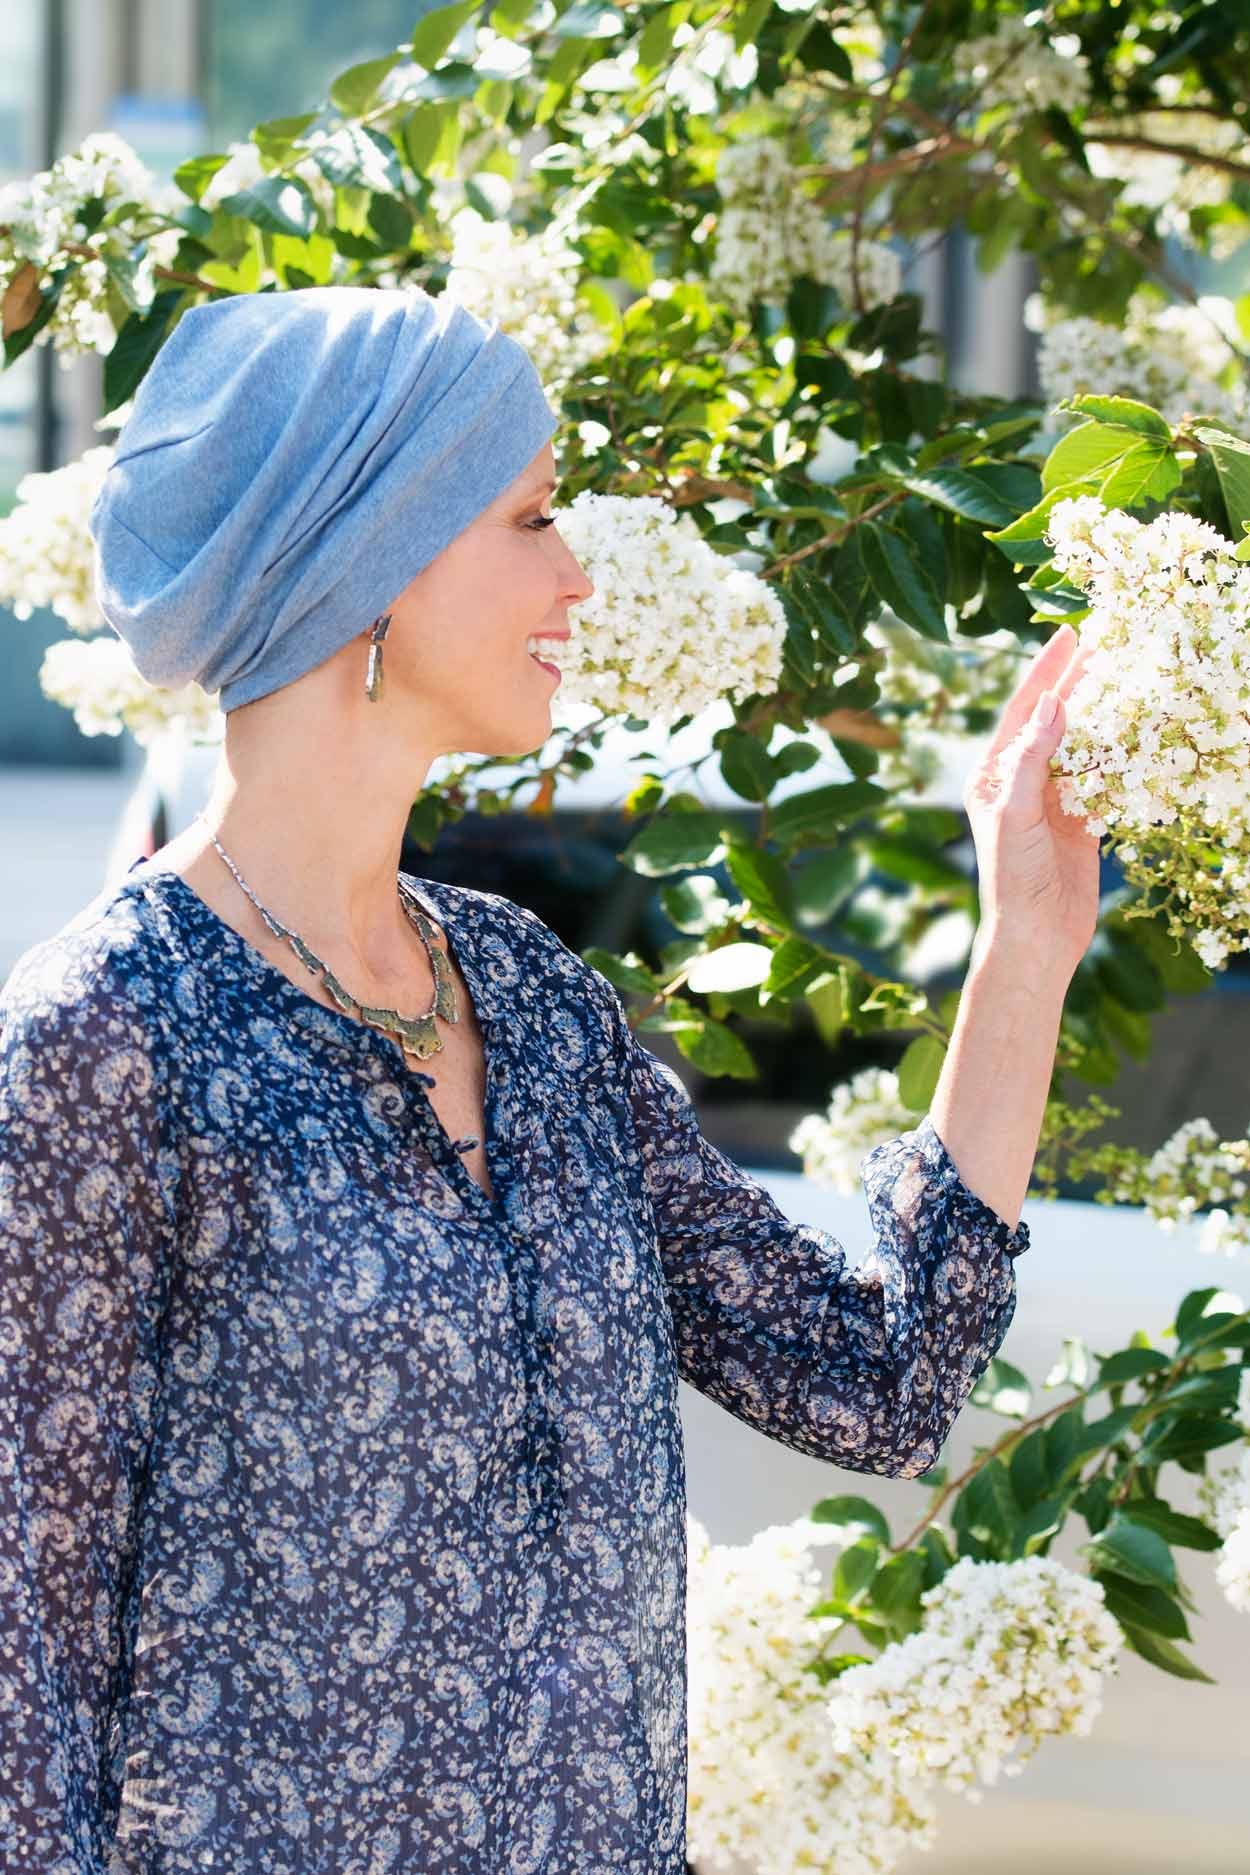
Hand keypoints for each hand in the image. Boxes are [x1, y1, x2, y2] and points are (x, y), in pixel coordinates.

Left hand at [962, 622, 1101, 981]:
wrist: (1035, 936)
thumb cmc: (1011, 877)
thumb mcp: (1015, 813)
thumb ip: (1033, 758)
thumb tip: (1053, 703)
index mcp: (994, 774)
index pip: (1023, 711)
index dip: (1046, 671)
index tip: (1069, 635)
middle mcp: (1022, 781)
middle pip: (1055, 720)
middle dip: (1078, 683)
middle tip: (1106, 644)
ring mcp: (1053, 800)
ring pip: (1083, 745)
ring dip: (1104, 714)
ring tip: (1128, 676)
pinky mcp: (1082, 821)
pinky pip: (1104, 778)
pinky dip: (1122, 756)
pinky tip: (1140, 729)